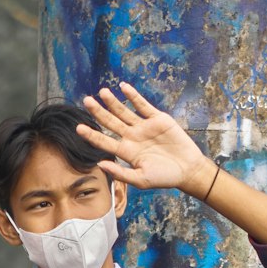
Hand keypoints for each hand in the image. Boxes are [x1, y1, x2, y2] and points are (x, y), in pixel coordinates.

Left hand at [76, 83, 216, 197]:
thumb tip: (100, 164)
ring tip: (102, 92)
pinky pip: (142, 105)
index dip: (92, 135)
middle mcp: (132, 137)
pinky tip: (123, 88)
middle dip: (98, 112)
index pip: (104, 141)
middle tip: (86, 101)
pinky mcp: (157, 118)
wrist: (187, 169)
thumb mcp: (141, 179)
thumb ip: (121, 173)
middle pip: (111, 122)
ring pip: (124, 111)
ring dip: (113, 102)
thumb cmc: (164, 177)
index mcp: (126, 151)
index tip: (79, 128)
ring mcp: (144, 126)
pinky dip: (133, 96)